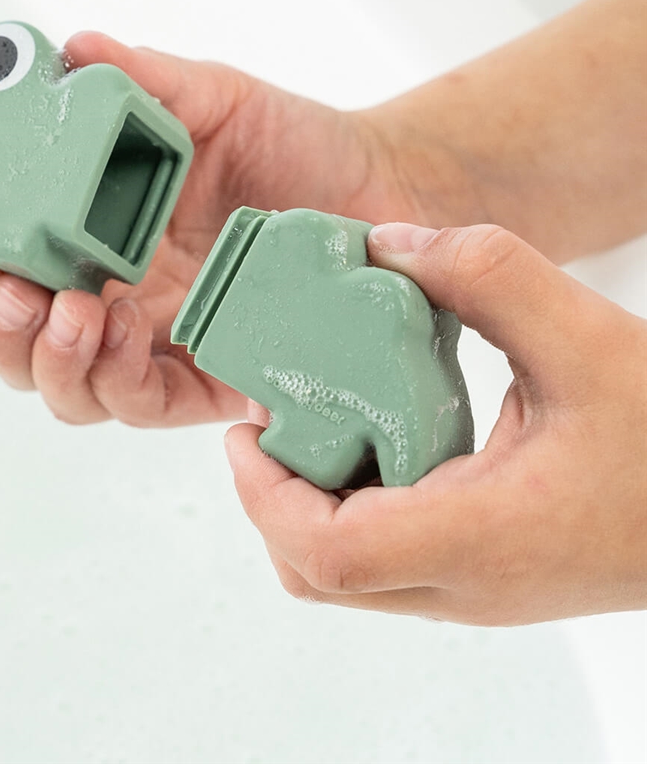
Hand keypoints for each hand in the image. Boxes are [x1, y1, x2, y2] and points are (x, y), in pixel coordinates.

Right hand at [0, 33, 451, 426]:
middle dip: (6, 330)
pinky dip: (118, 379)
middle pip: (28, 345)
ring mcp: (163, 344)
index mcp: (103, 237)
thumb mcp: (212, 99)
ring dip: (55, 361)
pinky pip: (144, 403)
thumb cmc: (293, 143)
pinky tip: (125, 334)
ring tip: (77, 312)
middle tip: (17, 293)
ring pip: (73, 391)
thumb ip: (144, 81)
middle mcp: (122, 297)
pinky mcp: (211, 379)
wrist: (377, 183)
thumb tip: (72, 52)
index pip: (18, 265)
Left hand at [226, 223, 646, 624]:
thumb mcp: (590, 338)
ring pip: (346, 573)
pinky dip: (351, 505)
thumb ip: (488, 274)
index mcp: (480, 538)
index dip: (263, 496)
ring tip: (317, 419)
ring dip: (307, 502)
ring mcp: (472, 590)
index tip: (245, 428)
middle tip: (274, 417)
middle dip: (271, 497)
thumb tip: (388, 245)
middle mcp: (464, 584)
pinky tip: (374, 436)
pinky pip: (384, 559)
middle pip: (315, 573)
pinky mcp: (482, 575)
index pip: (328, 554)